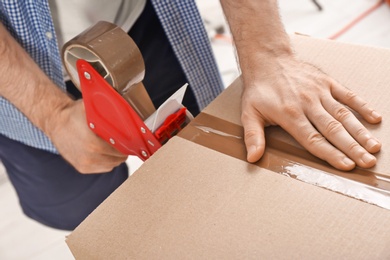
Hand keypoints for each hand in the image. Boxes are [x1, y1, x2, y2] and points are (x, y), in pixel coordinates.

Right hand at [47, 100, 127, 173]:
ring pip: (112, 165)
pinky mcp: (82, 168)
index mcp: (94, 144)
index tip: (131, 139)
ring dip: (115, 156)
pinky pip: (104, 168)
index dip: (128, 144)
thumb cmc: (74, 114)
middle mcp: (89, 157)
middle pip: (119, 158)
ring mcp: (85, 164)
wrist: (55, 123)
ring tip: (113, 145)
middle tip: (122, 141)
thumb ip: (107, 111)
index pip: (121, 150)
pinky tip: (104, 151)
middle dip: (122, 150)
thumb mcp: (91, 109)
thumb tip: (123, 110)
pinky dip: (107, 161)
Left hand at [241, 54, 381, 170]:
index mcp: (289, 114)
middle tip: (368, 162)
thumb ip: (253, 136)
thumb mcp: (249, 113)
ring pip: (343, 114)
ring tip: (375, 147)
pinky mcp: (327, 82)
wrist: (267, 60)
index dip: (330, 153)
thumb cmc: (259, 90)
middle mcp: (307, 103)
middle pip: (333, 129)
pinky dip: (362, 105)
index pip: (312, 139)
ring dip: (360, 131)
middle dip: (352, 148)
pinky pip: (348, 94)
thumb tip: (252, 158)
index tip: (346, 166)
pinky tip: (375, 118)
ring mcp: (319, 92)